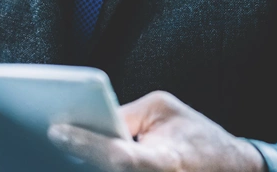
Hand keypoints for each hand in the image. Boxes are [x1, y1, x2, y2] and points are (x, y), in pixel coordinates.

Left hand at [48, 91, 264, 171]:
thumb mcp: (163, 110)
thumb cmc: (197, 136)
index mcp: (164, 163)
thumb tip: (87, 122)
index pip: (117, 156)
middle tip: (46, 136)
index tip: (55, 130)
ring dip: (82, 162)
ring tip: (54, 144)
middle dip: (74, 156)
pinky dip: (94, 164)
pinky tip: (75, 153)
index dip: (85, 144)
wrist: (230, 169)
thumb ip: (125, 115)